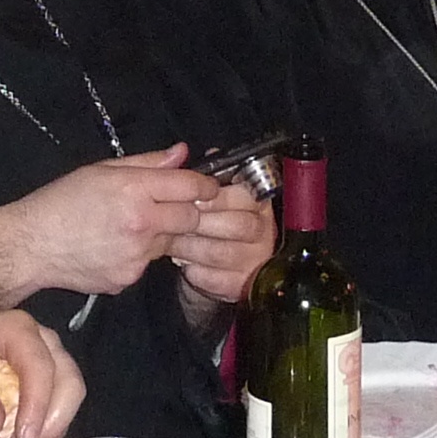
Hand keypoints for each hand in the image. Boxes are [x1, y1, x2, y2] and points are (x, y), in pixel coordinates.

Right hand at [0, 148, 202, 295]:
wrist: (31, 245)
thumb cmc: (61, 201)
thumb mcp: (101, 170)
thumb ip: (147, 162)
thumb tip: (182, 153)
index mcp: (133, 191)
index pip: (190, 187)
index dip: (204, 186)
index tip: (207, 187)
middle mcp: (141, 225)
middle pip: (191, 219)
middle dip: (187, 212)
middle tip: (169, 207)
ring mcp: (136, 257)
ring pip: (170, 243)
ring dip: (161, 234)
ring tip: (129, 227)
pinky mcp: (129, 279)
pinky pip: (148, 263)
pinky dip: (139, 254)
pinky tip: (114, 246)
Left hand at [0, 312, 83, 437]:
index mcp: (16, 328)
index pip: (39, 365)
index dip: (37, 404)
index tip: (23, 437)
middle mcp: (44, 341)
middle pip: (69, 381)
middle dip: (52, 421)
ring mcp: (53, 361)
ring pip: (72, 397)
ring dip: (52, 430)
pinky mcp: (55, 383)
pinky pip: (65, 411)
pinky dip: (50, 434)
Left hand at [170, 180, 276, 308]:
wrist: (215, 267)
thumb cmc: (210, 222)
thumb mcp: (208, 195)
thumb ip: (200, 174)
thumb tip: (187, 153)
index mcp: (258, 202)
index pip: (246, 195)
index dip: (217, 197)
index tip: (193, 198)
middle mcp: (264, 230)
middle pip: (238, 225)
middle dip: (200, 223)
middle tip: (174, 221)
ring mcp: (255, 259)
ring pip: (221, 252)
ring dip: (191, 247)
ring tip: (172, 241)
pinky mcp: (241, 284)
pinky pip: (214, 278)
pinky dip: (194, 270)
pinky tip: (184, 262)